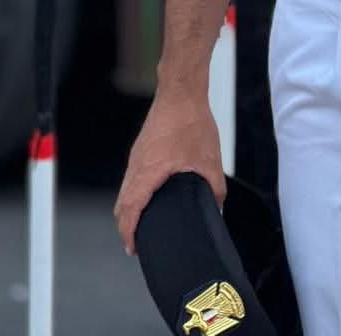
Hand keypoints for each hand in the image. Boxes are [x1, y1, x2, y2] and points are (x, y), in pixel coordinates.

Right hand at [114, 92, 224, 255]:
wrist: (181, 92)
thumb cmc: (192, 122)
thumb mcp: (209, 160)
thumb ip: (215, 188)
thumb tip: (218, 207)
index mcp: (149, 172)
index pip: (130, 210)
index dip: (128, 232)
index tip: (132, 248)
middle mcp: (136, 167)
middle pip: (122, 204)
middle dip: (126, 226)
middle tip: (137, 242)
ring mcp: (136, 157)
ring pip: (124, 191)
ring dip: (129, 210)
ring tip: (141, 225)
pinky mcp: (141, 149)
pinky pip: (130, 178)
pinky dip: (133, 194)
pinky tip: (147, 197)